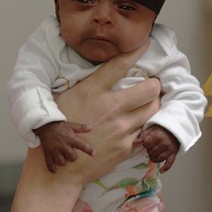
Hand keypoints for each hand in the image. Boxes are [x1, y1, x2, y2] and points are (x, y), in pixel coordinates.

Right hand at [34, 121, 92, 172]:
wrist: (45, 125)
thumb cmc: (60, 126)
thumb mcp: (71, 125)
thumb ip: (81, 127)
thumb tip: (91, 128)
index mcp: (71, 139)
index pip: (82, 146)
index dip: (88, 150)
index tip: (93, 154)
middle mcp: (63, 146)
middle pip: (72, 158)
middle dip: (72, 157)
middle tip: (70, 154)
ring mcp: (55, 150)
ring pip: (61, 162)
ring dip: (63, 161)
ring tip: (62, 158)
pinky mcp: (48, 152)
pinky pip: (49, 163)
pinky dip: (51, 168)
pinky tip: (54, 171)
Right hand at [53, 44, 160, 185]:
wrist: (62, 167)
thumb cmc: (58, 131)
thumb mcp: (65, 100)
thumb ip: (87, 87)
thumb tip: (102, 74)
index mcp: (91, 91)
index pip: (120, 65)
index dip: (136, 51)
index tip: (145, 44)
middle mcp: (110, 107)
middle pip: (150, 89)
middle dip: (154, 85)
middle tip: (150, 85)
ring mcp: (121, 128)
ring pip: (152, 110)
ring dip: (152, 105)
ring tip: (145, 104)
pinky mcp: (126, 146)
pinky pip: (143, 130)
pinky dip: (141, 126)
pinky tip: (132, 126)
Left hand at [135, 125, 179, 172]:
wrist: (174, 129)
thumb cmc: (161, 129)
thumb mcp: (151, 128)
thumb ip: (142, 135)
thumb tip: (135, 142)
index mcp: (157, 136)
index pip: (147, 144)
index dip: (145, 144)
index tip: (147, 143)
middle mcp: (164, 143)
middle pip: (152, 152)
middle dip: (150, 151)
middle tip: (151, 148)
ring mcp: (169, 149)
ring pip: (159, 158)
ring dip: (154, 158)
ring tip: (153, 155)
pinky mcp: (174, 153)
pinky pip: (170, 162)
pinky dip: (166, 167)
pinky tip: (161, 171)